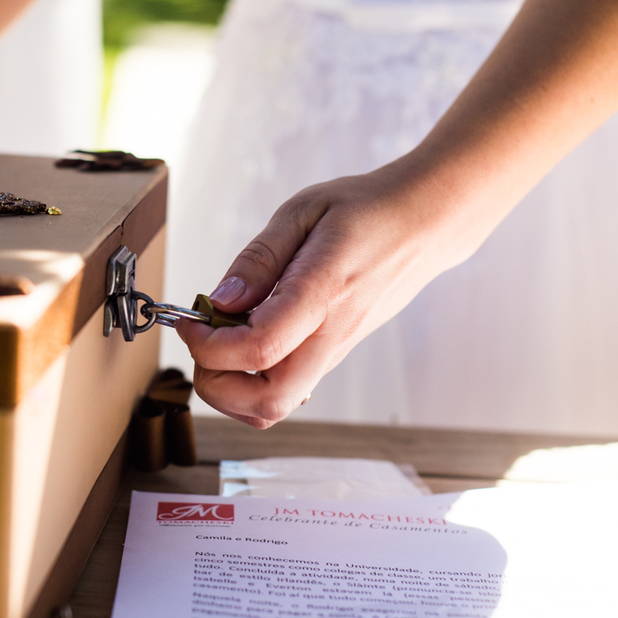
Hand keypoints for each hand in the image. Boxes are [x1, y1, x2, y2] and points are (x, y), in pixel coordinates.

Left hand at [175, 167, 464, 428]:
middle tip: (203, 339)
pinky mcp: (333, 356)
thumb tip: (219, 301)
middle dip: (215, 384)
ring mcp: (335, 352)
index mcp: (323, 294)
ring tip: (221, 339)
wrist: (425, 224)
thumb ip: (258, 259)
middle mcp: (331, 335)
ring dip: (231, 389)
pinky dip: (250, 381)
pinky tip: (245, 337)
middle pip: (267, 403)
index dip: (210, 345)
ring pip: (275, 407)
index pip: (259, 349)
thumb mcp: (302, 212)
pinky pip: (286, 390)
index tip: (192, 319)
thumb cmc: (367, 210)